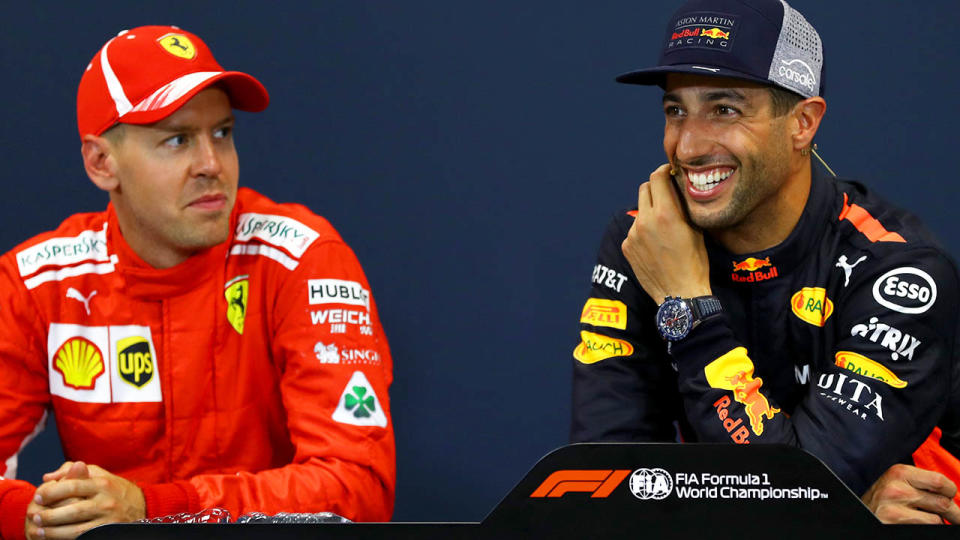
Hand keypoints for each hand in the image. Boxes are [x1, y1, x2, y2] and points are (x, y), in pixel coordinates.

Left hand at [27, 462, 145, 538]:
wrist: (143, 506)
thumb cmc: (114, 489)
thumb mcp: (99, 474)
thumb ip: (73, 471)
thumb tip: (48, 477)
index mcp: (101, 483)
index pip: (72, 486)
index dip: (52, 492)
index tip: (38, 496)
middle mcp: (105, 501)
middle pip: (72, 509)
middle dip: (49, 515)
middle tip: (34, 516)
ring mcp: (107, 519)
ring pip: (76, 528)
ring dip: (53, 531)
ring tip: (38, 530)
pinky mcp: (108, 532)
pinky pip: (83, 537)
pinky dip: (66, 538)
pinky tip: (54, 538)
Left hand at [621, 163, 710, 302]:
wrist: (679, 295)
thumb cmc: (695, 263)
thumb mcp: (696, 230)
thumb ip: (683, 206)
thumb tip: (677, 188)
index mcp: (665, 214)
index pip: (657, 177)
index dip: (664, 171)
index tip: (669, 172)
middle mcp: (645, 221)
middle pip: (644, 189)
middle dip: (656, 187)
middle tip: (667, 193)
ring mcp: (633, 235)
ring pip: (639, 210)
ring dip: (650, 211)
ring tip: (664, 226)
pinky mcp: (626, 247)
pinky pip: (634, 230)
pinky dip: (643, 230)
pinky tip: (655, 243)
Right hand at [862, 463, 959, 523]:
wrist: (857, 512)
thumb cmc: (877, 499)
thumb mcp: (894, 482)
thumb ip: (917, 482)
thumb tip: (946, 491)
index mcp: (899, 472)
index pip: (940, 481)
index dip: (949, 491)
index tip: (949, 495)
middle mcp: (897, 488)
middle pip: (943, 501)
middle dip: (952, 512)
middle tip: (953, 516)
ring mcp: (896, 507)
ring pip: (937, 518)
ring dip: (937, 523)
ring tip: (932, 521)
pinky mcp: (895, 522)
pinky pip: (926, 527)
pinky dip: (926, 528)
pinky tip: (917, 524)